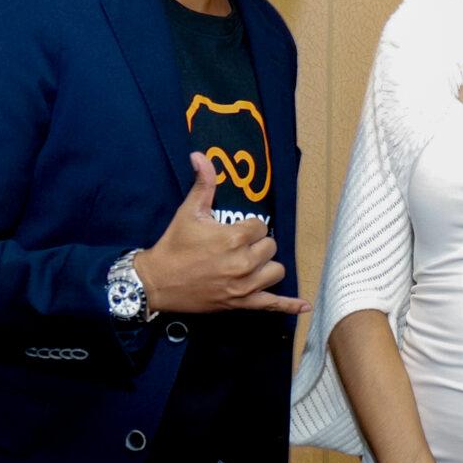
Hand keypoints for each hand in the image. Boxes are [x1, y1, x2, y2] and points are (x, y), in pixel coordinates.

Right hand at [135, 155, 308, 315]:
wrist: (157, 281)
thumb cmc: (174, 245)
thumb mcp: (188, 212)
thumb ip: (203, 184)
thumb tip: (201, 156)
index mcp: (233, 238)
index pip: (261, 226)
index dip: (248, 227)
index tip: (233, 230)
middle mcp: (243, 263)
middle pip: (270, 247)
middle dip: (257, 244)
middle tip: (237, 246)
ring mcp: (244, 286)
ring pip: (276, 270)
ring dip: (266, 266)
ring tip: (249, 263)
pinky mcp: (241, 303)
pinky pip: (272, 305)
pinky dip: (288, 305)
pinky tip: (305, 306)